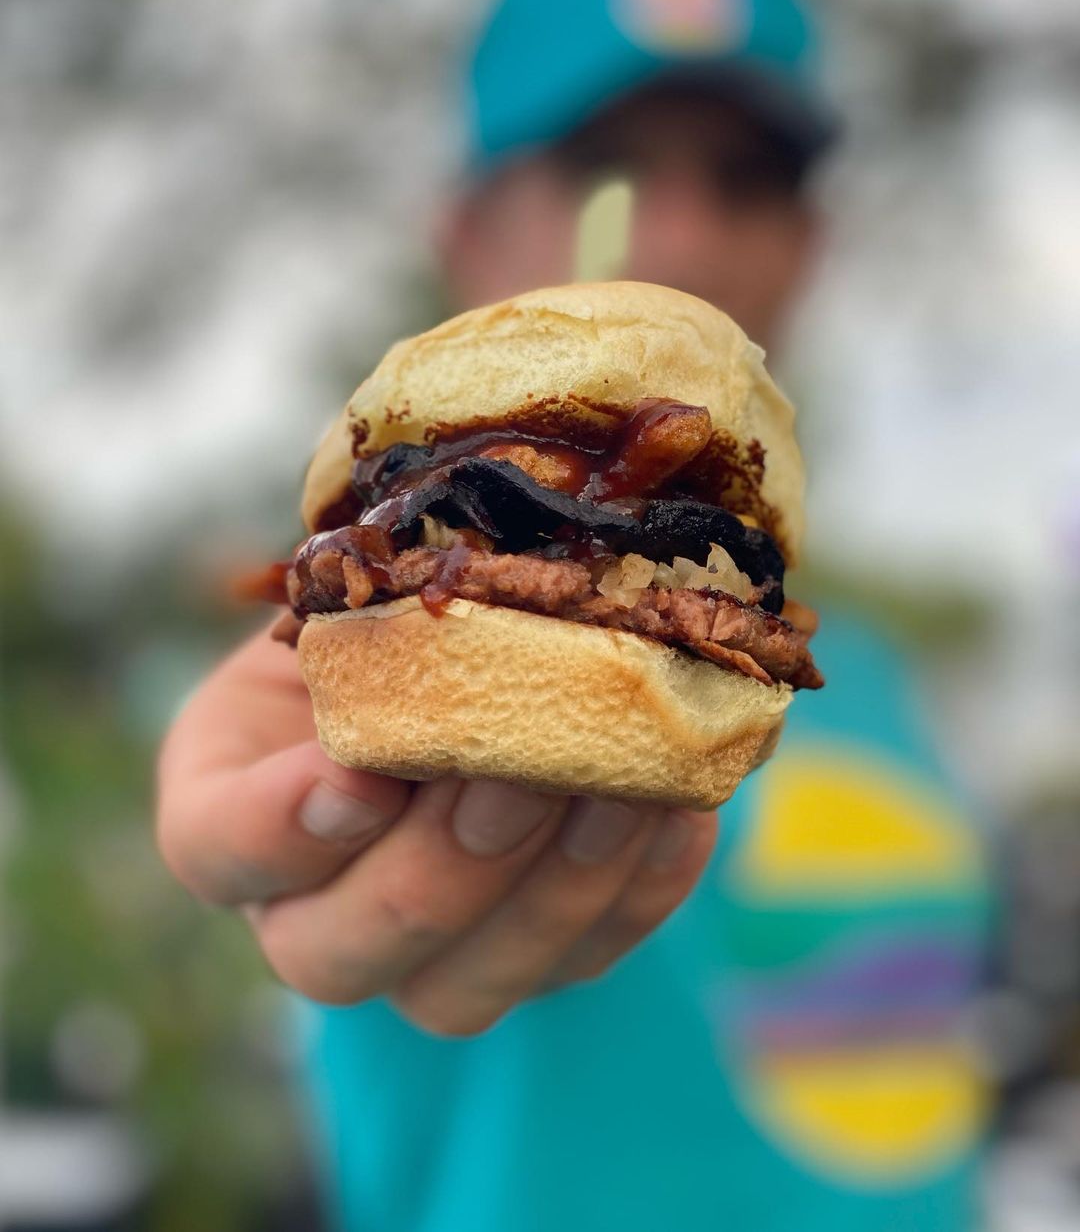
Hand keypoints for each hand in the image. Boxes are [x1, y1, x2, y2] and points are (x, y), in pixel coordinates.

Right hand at [157, 623, 716, 1035]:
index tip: (361, 774)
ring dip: (552, 891)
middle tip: (515, 778)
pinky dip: (634, 893)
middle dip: (439, 868)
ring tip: (621, 787)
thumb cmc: (391, 617)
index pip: (217, 846)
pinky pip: (575, 965)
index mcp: (228, 806)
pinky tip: (675, 812)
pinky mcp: (525, 965)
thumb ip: (373, 616)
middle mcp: (306, 909)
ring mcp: (417, 957)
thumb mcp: (356, 597)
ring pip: (461, 993)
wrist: (470, 662)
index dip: (283, 828)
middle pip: (336, 953)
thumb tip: (467, 600)